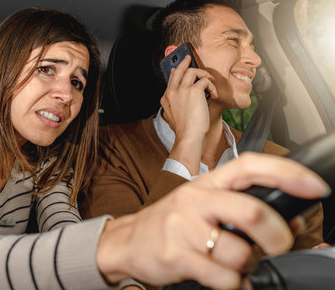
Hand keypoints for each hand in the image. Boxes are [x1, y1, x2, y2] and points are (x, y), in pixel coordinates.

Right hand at [96, 153, 329, 288]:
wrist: (129, 241)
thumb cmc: (173, 223)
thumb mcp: (205, 205)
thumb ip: (243, 207)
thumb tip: (291, 220)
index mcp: (207, 183)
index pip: (250, 166)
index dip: (286, 172)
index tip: (314, 186)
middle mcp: (196, 199)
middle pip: (251, 212)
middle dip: (277, 236)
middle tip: (277, 246)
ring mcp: (183, 226)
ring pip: (239, 252)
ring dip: (248, 266)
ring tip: (236, 264)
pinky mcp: (176, 254)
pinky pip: (222, 277)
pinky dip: (234, 284)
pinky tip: (224, 278)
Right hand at [160, 55, 217, 173]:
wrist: (189, 136)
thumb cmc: (184, 129)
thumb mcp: (173, 116)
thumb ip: (174, 105)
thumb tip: (178, 98)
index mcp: (166, 98)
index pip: (170, 79)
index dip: (175, 71)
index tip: (178, 67)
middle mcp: (172, 92)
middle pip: (178, 70)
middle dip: (184, 62)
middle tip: (189, 58)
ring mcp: (182, 90)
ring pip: (192, 71)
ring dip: (203, 74)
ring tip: (210, 81)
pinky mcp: (194, 91)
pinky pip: (205, 81)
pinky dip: (211, 86)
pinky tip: (214, 94)